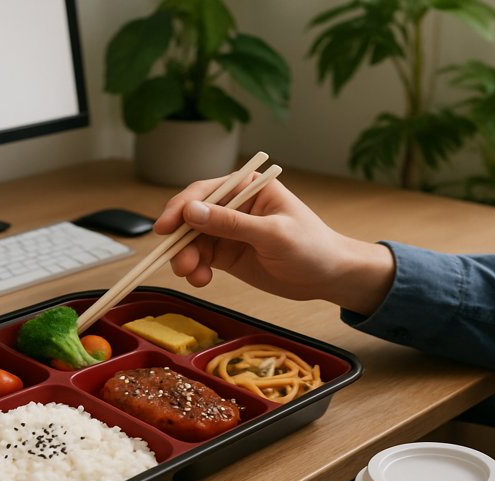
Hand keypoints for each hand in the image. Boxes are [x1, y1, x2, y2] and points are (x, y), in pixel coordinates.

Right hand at [153, 174, 394, 315]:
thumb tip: (192, 212)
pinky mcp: (228, 253)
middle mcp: (234, 205)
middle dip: (182, 240)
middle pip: (192, 217)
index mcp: (248, 187)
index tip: (165, 228)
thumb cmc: (312, 247)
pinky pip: (201, 258)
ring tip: (194, 275)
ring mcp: (229, 230)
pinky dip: (196, 269)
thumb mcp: (272, 234)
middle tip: (180, 263)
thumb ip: (231, 223)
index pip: (205, 191)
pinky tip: (201, 280)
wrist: (329, 277)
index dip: (181, 208)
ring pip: (192, 240)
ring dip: (187, 257)